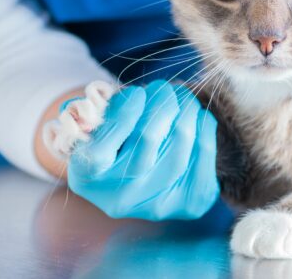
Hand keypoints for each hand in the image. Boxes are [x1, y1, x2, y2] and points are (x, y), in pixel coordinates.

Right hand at [67, 80, 218, 219]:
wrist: (138, 179)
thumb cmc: (109, 138)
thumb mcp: (91, 125)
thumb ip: (96, 111)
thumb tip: (119, 97)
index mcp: (87, 178)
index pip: (101, 147)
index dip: (124, 111)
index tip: (135, 93)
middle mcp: (120, 198)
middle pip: (148, 137)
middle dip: (160, 100)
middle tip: (162, 88)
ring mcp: (157, 205)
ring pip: (180, 139)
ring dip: (185, 106)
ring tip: (180, 95)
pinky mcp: (190, 201)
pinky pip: (204, 150)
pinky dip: (203, 123)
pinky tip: (195, 116)